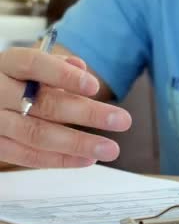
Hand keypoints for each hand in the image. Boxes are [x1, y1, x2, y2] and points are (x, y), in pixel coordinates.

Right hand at [0, 47, 131, 167]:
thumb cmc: (11, 82)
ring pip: (36, 134)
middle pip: (44, 104)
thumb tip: (80, 68)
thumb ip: (56, 67)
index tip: (95, 87)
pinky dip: (59, 159)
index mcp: (6, 65)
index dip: (64, 76)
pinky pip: (26, 156)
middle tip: (122, 120)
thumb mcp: (28, 68)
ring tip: (110, 148)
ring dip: (78, 143)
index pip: (33, 64)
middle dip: (87, 114)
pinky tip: (87, 159)